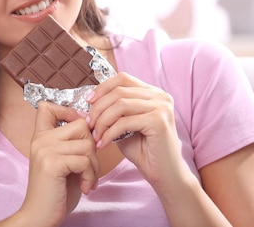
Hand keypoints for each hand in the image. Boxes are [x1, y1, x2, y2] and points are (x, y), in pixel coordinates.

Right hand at [19, 101, 98, 225]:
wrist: (39, 216)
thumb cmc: (55, 191)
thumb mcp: (63, 161)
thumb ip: (72, 143)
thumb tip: (91, 125)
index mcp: (40, 137)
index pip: (47, 106)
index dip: (69, 111)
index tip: (79, 131)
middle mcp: (40, 140)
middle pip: (80, 125)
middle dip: (92, 147)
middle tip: (89, 168)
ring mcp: (45, 150)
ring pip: (87, 144)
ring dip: (94, 166)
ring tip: (88, 180)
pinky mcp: (52, 163)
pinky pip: (84, 160)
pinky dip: (90, 176)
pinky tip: (84, 187)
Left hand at [86, 72, 185, 189]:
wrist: (164, 175)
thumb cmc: (144, 151)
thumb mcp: (124, 126)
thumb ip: (111, 112)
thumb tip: (88, 103)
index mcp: (153, 93)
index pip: (123, 78)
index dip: (102, 88)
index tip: (88, 102)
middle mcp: (160, 96)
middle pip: (119, 91)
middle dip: (98, 108)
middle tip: (89, 124)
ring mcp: (161, 107)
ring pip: (120, 105)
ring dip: (102, 121)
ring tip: (95, 136)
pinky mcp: (159, 121)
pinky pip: (124, 122)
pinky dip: (109, 133)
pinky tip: (103, 144)